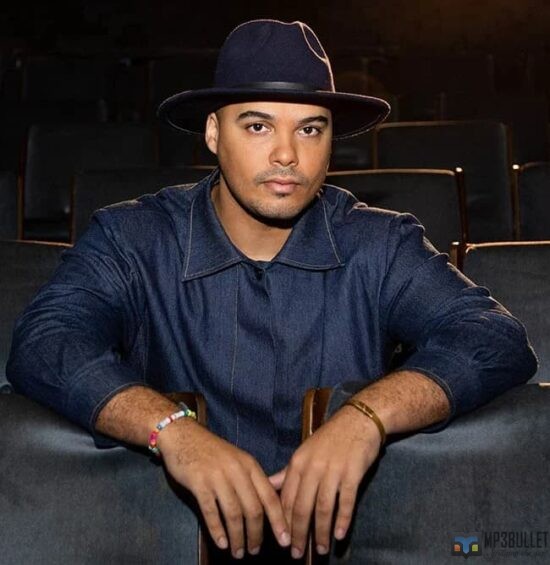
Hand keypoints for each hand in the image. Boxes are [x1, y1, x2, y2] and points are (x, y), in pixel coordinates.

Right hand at [158, 419, 289, 558]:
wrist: (184, 435)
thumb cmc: (212, 451)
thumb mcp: (237, 459)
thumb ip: (251, 479)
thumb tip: (269, 505)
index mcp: (250, 465)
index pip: (269, 496)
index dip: (278, 520)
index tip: (285, 539)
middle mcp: (237, 471)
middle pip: (253, 509)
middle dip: (257, 534)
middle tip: (255, 551)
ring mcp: (218, 477)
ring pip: (233, 514)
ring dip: (238, 537)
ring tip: (238, 553)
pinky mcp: (199, 483)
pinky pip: (211, 512)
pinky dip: (217, 531)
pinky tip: (221, 543)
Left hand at [269, 405, 381, 558]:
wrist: (357, 420)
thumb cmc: (330, 438)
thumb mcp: (304, 451)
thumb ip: (288, 472)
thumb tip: (269, 485)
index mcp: (298, 463)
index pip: (286, 498)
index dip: (283, 522)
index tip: (283, 541)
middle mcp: (312, 467)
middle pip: (302, 507)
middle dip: (298, 533)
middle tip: (297, 554)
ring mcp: (333, 470)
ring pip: (322, 508)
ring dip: (320, 532)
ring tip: (319, 549)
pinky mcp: (352, 473)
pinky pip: (346, 501)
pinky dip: (342, 520)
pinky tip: (339, 535)